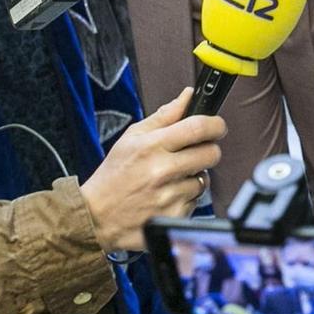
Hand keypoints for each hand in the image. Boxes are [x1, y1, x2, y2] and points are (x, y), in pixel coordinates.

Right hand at [80, 89, 225, 252]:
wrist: (96, 217)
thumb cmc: (114, 175)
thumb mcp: (131, 138)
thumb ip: (163, 116)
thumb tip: (188, 96)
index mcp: (152, 146)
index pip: (199, 127)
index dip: (216, 124)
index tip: (217, 126)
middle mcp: (163, 170)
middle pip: (211, 153)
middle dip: (208, 150)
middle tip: (195, 152)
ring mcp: (170, 195)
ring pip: (204, 178)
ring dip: (194, 176)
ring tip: (172, 178)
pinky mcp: (174, 216)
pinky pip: (195, 201)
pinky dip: (186, 197)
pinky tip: (167, 196)